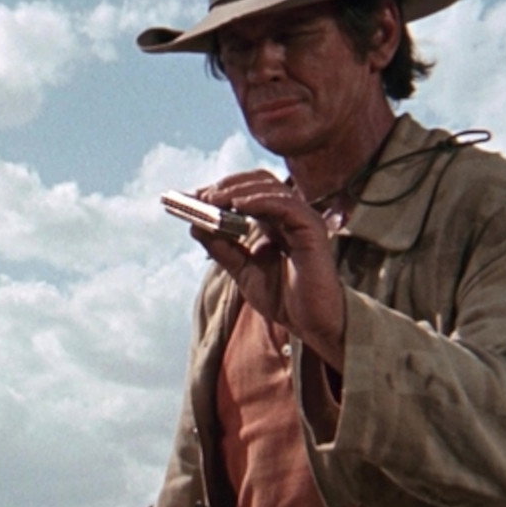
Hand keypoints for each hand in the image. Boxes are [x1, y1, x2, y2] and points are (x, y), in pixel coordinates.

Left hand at [193, 170, 346, 369]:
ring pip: (270, 188)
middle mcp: (289, 216)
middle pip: (258, 182)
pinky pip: (285, 204)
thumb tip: (195, 225)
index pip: (248, 192)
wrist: (311, 324)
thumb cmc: (284, 298)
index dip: (221, 190)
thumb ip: (222, 248)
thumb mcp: (243, 271)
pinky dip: (259, 201)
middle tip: (202, 195)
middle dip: (227, 185)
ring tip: (214, 199)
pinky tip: (239, 206)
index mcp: (275, 222)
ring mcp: (302, 219)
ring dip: (237, 190)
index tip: (193, 197)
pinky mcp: (312, 229)